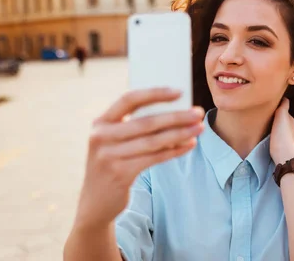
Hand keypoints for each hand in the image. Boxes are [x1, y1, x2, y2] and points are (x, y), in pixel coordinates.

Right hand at [73, 88, 204, 229]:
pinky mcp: (120, 174)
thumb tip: (173, 109)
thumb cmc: (113, 163)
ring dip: (180, 134)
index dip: (154, 93)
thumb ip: (132, 125)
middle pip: (146, 122)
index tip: (179, 92)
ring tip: (199, 128)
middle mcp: (101, 136)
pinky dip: (174, 151)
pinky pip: (154, 159)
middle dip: (176, 116)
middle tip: (198, 113)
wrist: (95, 201)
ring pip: (153, 141)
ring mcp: (109, 156)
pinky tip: (189, 145)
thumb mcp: (113, 140)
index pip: (129, 99)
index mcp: (101, 121)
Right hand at [270, 98, 293, 164]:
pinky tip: (267, 131)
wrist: (284, 156)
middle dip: (275, 112)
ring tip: (264, 119)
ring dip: (273, 122)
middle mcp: (289, 126)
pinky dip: (273, 129)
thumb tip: (284, 97)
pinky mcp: (281, 144)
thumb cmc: (282, 135)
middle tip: (265, 109)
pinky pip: (277, 133)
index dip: (278, 103)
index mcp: (289, 118)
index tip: (270, 99)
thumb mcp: (282, 117)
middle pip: (282, 116)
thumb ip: (283, 107)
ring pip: (279, 124)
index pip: (284, 106)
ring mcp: (286, 135)